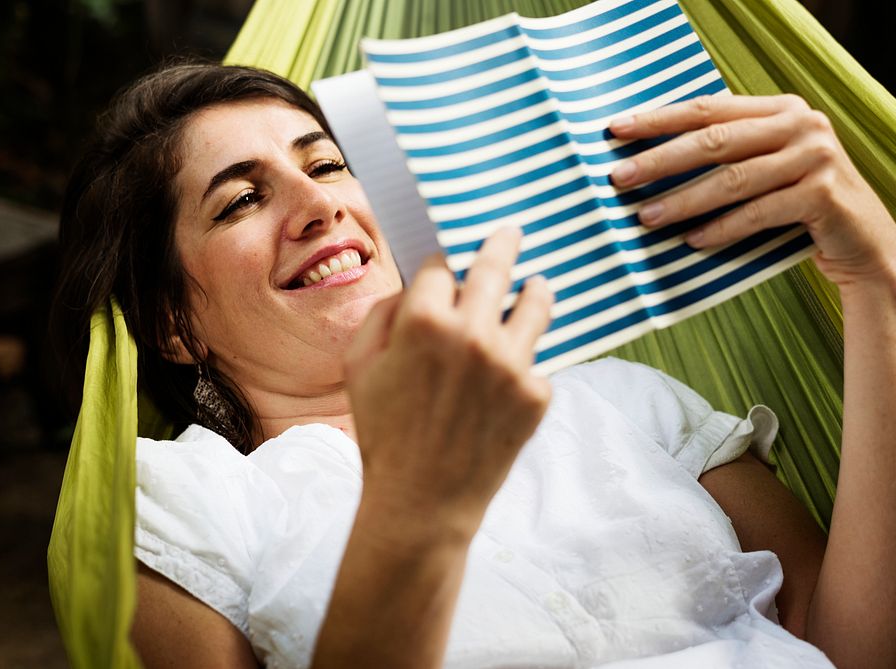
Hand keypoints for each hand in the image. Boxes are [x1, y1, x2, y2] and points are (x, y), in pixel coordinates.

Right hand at [344, 227, 553, 545]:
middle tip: (510, 232)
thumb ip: (382, 314)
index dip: (441, 265)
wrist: (423, 501)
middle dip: (501, 244)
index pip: (441, 267)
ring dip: (534, 288)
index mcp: (423, 322)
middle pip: (494, 268)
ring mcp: (511, 364)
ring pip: (534, 305)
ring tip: (537, 283)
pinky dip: (523, 362)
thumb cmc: (384, 432)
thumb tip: (417, 285)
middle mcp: (473, 334)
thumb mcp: (358, 366)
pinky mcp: (537, 394)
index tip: (446, 265)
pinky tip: (508, 375)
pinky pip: (534, 362)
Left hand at [608, 94, 895, 289]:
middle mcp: (801, 125)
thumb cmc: (796, 204)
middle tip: (619, 178)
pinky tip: (692, 241)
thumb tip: (647, 159)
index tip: (615, 130)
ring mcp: (815, 158)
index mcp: (780, 109)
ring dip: (684, 201)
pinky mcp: (822, 196)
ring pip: (733, 180)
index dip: (659, 119)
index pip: (708, 109)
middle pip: (715, 141)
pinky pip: (758, 213)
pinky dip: (722, 228)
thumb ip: (727, 152)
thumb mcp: (766, 167)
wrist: (862, 241)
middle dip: (661, 160)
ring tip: (645, 218)